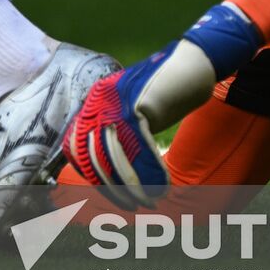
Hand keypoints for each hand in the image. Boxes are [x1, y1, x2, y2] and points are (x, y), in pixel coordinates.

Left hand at [61, 2, 263, 206]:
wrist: (193, 62)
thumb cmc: (166, 93)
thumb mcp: (133, 114)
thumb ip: (118, 136)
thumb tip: (106, 175)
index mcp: (94, 103)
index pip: (75, 148)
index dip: (93, 177)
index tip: (111, 196)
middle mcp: (99, 99)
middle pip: (95, 155)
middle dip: (114, 188)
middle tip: (134, 206)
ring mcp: (116, 99)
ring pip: (116, 154)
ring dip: (134, 185)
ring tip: (150, 201)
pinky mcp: (138, 101)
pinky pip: (139, 146)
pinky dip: (151, 171)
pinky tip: (163, 185)